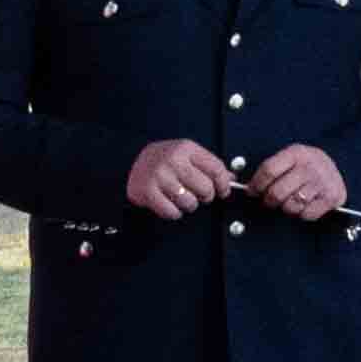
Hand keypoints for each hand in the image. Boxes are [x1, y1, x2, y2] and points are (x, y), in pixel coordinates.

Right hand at [120, 136, 236, 219]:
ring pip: (190, 202)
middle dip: (206, 196)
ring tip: (181, 197)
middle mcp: (173, 160)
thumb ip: (208, 165)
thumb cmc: (163, 159)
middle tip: (199, 195)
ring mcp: (160, 176)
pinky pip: (172, 212)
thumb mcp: (186, 154)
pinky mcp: (148, 192)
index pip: (216, 169)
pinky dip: (174, 213)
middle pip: (205, 188)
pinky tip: (170, 204)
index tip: (223, 191)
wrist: (129, 160)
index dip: (224, 184)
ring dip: (189, 205)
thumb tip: (231, 179)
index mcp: (186, 148)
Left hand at [248, 146, 348, 223]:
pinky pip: (307, 214)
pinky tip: (305, 205)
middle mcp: (310, 166)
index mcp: (297, 153)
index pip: (268, 171)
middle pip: (277, 192)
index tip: (252, 191)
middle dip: (269, 201)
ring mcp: (322, 182)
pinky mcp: (332, 197)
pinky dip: (303, 214)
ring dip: (287, 207)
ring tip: (290, 201)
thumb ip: (272, 169)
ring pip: (291, 205)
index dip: (256, 185)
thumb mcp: (292, 158)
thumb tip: (249, 187)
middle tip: (270, 201)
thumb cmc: (307, 166)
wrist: (338, 167)